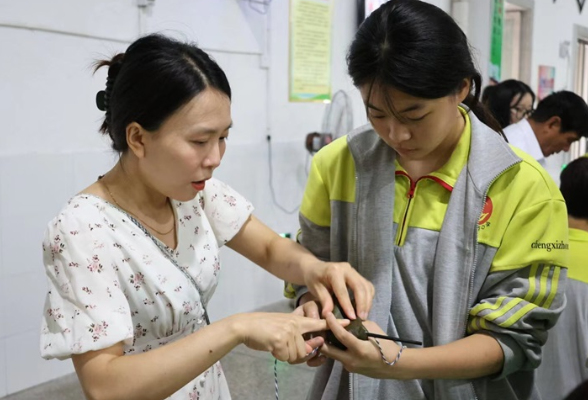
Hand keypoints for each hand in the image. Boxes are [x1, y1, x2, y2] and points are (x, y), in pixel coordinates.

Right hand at [232, 312, 347, 363]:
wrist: (245, 326)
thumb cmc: (263, 327)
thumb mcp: (283, 327)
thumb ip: (297, 336)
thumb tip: (309, 349)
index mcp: (297, 320)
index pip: (319, 322)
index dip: (333, 323)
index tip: (348, 322)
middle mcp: (295, 325)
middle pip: (308, 348)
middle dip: (301, 354)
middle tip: (285, 347)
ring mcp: (289, 332)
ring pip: (298, 355)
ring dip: (287, 356)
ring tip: (276, 346)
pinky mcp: (281, 340)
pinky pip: (286, 357)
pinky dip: (279, 356)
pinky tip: (272, 347)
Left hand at [302, 261, 373, 319]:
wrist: (315, 268)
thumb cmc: (314, 279)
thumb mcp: (316, 289)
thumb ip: (324, 301)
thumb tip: (328, 316)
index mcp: (334, 271)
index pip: (343, 290)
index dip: (348, 305)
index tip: (352, 318)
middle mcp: (346, 268)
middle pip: (359, 286)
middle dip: (362, 304)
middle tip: (362, 318)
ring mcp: (354, 271)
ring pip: (366, 286)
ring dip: (367, 302)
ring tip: (364, 316)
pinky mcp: (358, 275)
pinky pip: (367, 286)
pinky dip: (368, 297)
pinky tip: (365, 308)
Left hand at [318, 313, 403, 378]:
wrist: (395, 366)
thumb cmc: (386, 346)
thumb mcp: (374, 330)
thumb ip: (359, 324)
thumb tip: (347, 318)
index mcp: (359, 349)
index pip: (341, 335)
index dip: (332, 324)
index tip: (327, 314)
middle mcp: (351, 360)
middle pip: (327, 350)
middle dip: (320, 338)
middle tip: (318, 327)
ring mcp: (349, 367)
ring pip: (331, 355)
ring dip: (327, 344)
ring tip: (325, 332)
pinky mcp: (350, 369)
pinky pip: (339, 357)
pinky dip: (336, 349)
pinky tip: (336, 341)